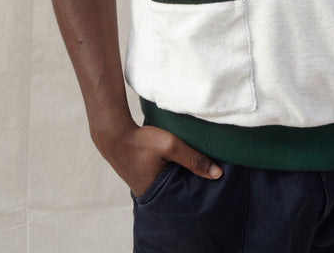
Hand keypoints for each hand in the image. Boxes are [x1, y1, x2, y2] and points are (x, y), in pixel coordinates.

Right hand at [92, 119, 221, 195]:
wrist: (115, 134)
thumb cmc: (141, 141)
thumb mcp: (170, 146)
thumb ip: (193, 159)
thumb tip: (218, 174)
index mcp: (159, 194)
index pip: (187, 198)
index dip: (200, 190)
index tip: (214, 182)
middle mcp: (152, 195)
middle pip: (180, 193)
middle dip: (193, 184)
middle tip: (208, 174)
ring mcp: (147, 187)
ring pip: (173, 185)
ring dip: (183, 177)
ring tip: (197, 168)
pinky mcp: (144, 178)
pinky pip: (164, 179)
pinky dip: (173, 172)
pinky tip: (180, 164)